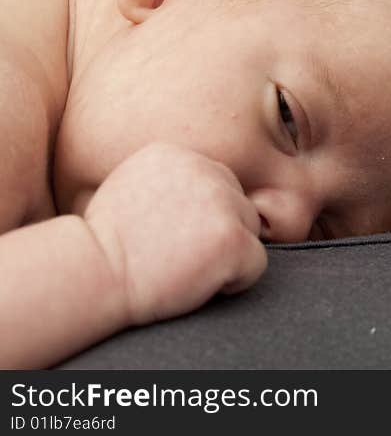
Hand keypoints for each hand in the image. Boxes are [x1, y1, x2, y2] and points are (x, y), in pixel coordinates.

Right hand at [81, 142, 266, 325]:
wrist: (89, 275)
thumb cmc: (102, 245)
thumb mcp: (130, 188)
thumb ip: (171, 181)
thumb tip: (206, 193)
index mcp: (176, 153)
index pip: (216, 182)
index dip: (200, 216)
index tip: (169, 236)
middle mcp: (204, 168)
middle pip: (238, 202)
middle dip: (217, 232)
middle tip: (177, 255)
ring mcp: (221, 202)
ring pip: (250, 230)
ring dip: (227, 254)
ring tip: (184, 266)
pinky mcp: (232, 237)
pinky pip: (257, 263)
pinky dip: (235, 281)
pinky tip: (197, 281)